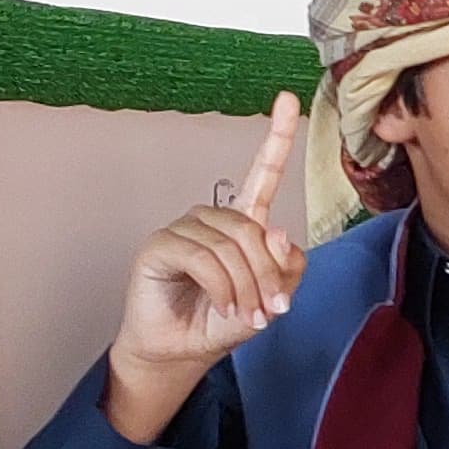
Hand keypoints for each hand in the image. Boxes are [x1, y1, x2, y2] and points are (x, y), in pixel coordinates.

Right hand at [103, 95, 305, 441]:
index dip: (276, 137)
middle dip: (269, 275)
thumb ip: (284, 268)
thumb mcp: (270, 299)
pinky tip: (222, 306)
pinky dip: (221, 286)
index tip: (288, 97)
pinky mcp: (160, 245)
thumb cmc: (224, 321)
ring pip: (232, 245)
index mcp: (243, 223)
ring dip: (247, 286)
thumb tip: (278, 231)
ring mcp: (184, 229)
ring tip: (246, 315)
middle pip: (256, 229)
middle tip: (271, 312)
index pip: (262, 175)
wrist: (182, 351)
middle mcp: (213, 219)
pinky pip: (203, 256)